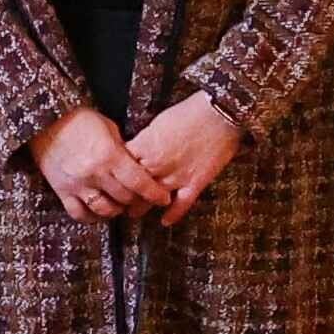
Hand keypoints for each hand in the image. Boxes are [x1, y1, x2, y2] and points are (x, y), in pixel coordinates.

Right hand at [30, 108, 174, 222]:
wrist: (46, 119)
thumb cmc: (80, 119)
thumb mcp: (108, 129)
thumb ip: (123, 151)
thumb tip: (137, 167)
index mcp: (110, 155)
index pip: (139, 182)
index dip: (154, 193)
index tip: (163, 198)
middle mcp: (95, 173)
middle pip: (124, 198)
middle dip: (137, 200)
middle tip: (142, 199)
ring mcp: (77, 184)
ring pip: (104, 210)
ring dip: (116, 210)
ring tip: (120, 205)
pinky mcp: (62, 190)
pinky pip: (79, 213)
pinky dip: (92, 217)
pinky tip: (99, 212)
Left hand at [120, 96, 244, 221]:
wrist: (219, 113)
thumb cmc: (190, 112)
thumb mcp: (158, 122)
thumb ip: (145, 140)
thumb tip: (137, 150)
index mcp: (145, 146)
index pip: (122, 167)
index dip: (117, 175)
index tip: (114, 180)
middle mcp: (157, 164)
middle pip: (133, 187)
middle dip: (125, 195)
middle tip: (119, 201)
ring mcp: (176, 176)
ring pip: (153, 199)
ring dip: (142, 208)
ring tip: (135, 213)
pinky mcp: (195, 183)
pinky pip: (181, 205)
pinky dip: (173, 214)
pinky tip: (166, 221)